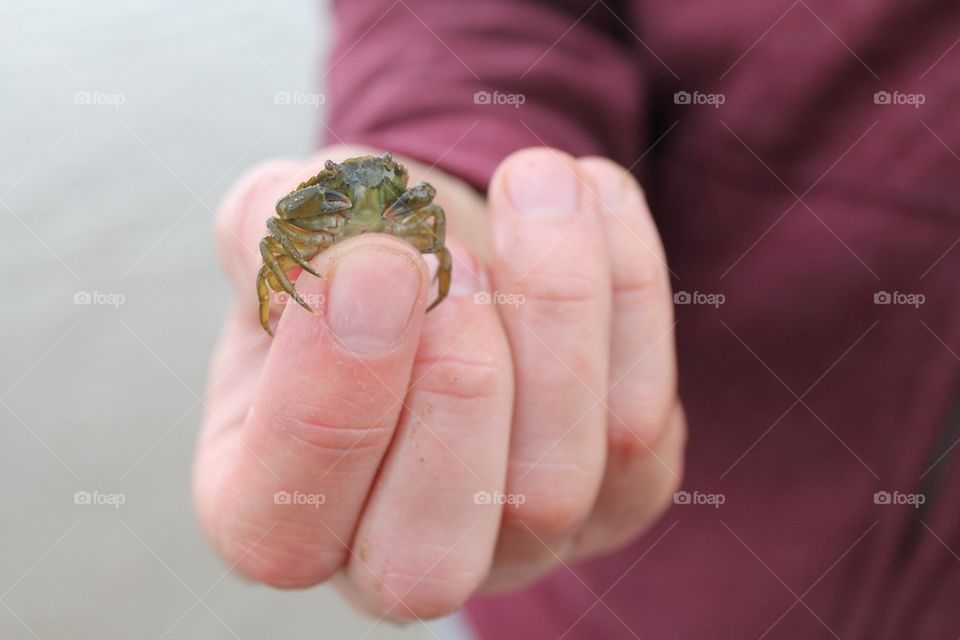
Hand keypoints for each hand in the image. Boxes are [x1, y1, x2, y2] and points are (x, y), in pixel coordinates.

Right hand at [193, 145, 685, 619]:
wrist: (453, 247)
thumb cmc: (355, 254)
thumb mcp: (283, 227)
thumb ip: (272, 232)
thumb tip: (336, 254)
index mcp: (275, 514)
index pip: (282, 530)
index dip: (328, 402)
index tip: (372, 260)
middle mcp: (397, 560)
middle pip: (430, 559)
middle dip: (451, 391)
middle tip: (456, 261)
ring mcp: (518, 545)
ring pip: (555, 485)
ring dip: (556, 308)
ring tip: (536, 182)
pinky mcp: (616, 500)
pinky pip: (641, 424)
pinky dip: (631, 290)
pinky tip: (595, 197)